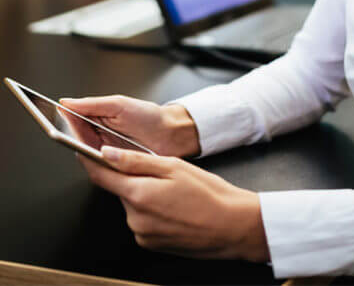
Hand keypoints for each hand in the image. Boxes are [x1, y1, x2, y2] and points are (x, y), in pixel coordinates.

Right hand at [59, 95, 200, 157]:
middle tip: (67, 131)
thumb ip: (92, 104)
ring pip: (82, 153)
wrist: (172, 134)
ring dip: (81, 149)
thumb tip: (65, 102)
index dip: (58, 119)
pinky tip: (94, 156)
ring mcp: (103, 152)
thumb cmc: (149, 116)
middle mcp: (97, 136)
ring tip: (82, 142)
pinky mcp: (111, 166)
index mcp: (96, 118)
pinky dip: (93, 162)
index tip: (49, 116)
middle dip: (68, 135)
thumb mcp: (119, 104)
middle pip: (72, 138)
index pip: (70, 119)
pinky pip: (95, 167)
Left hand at [78, 147, 268, 260]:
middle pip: (121, 189)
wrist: (231, 226)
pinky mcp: (149, 244)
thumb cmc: (209, 194)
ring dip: (145, 195)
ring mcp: (141, 233)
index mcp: (138, 193)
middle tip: (162, 172)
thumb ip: (136, 160)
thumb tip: (107, 153)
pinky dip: (153, 211)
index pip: (101, 175)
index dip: (90, 160)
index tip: (83, 148)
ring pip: (133, 204)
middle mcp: (134, 218)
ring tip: (175, 193)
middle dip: (134, 178)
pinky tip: (175, 207)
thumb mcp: (174, 166)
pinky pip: (143, 221)